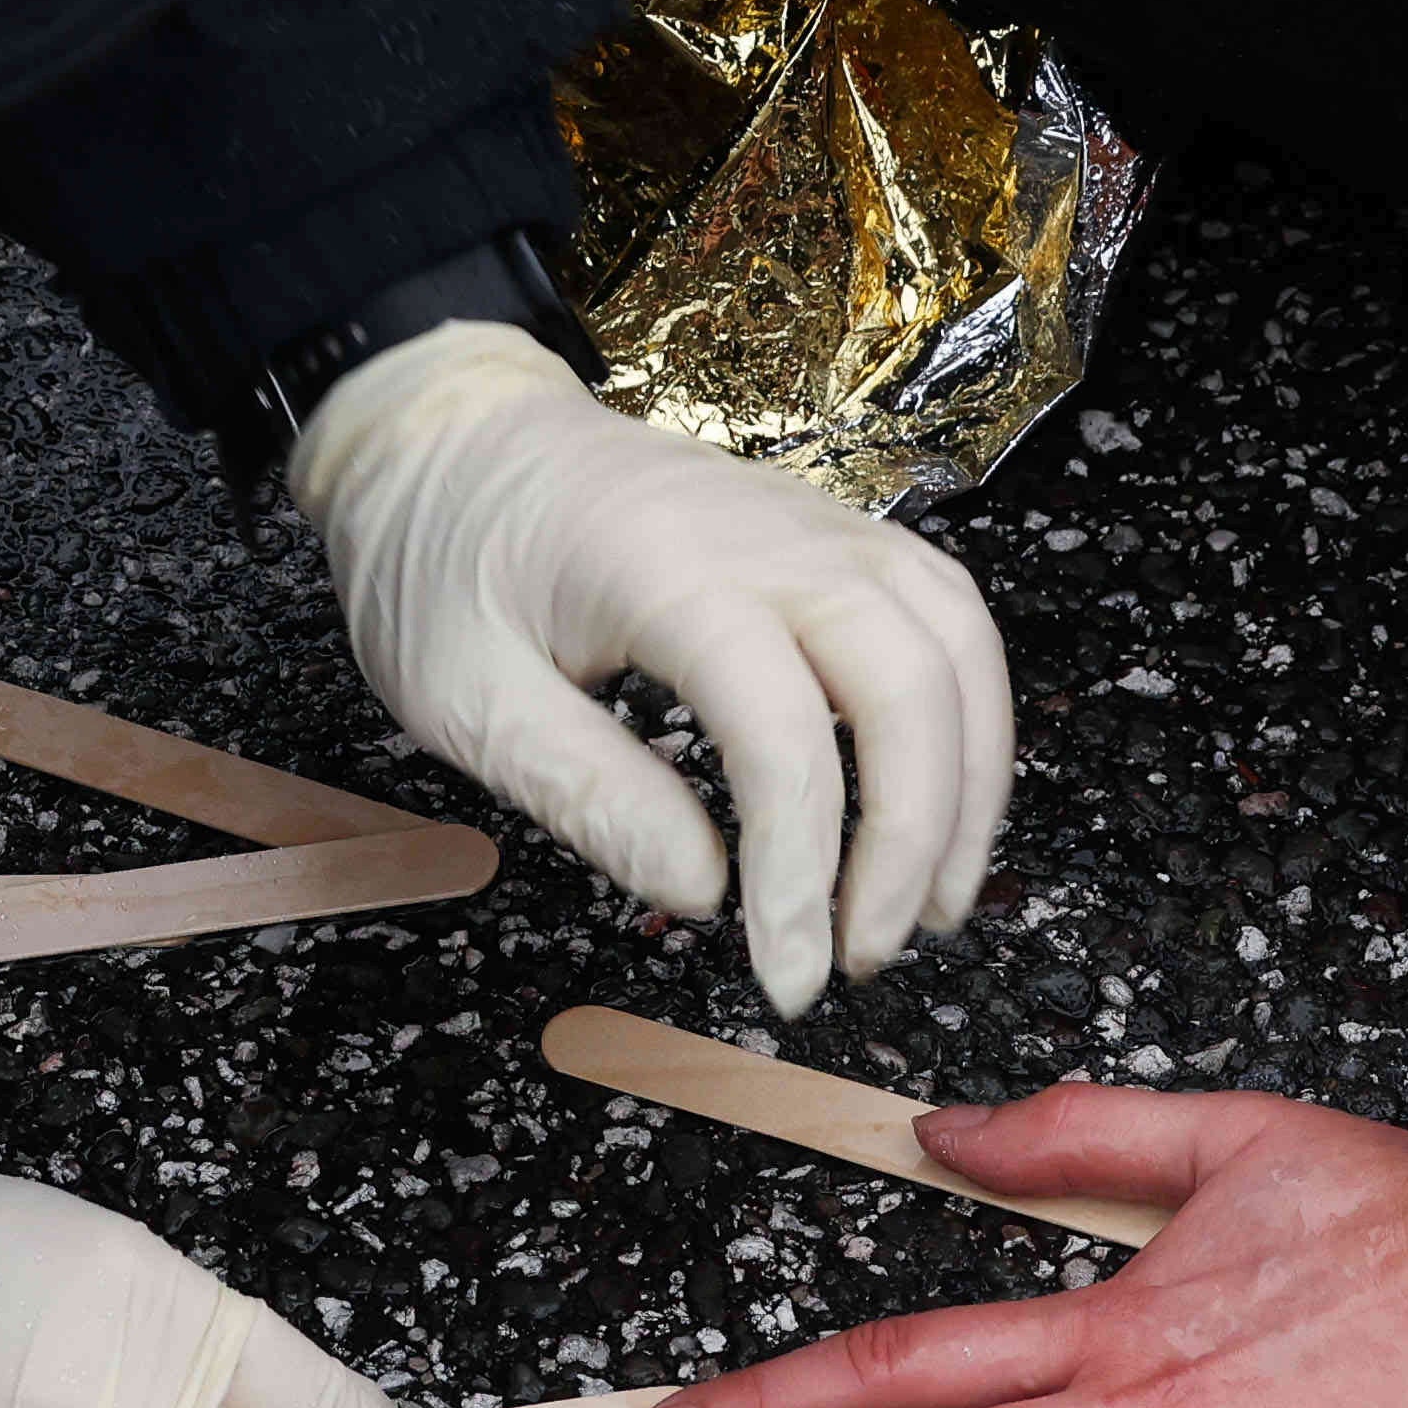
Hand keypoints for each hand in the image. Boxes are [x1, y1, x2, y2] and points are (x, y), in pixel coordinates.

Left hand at [290, 319, 1009, 1011]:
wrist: (447, 432)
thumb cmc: (439, 559)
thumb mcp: (460, 692)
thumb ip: (584, 793)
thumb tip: (703, 894)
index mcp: (661, 568)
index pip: (779, 731)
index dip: (801, 867)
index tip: (786, 975)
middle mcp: (766, 533)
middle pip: (905, 678)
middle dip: (912, 835)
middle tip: (865, 955)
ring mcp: (812, 521)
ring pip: (953, 639)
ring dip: (967, 780)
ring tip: (933, 903)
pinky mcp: (831, 532)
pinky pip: (943, 611)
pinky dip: (967, 712)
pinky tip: (940, 798)